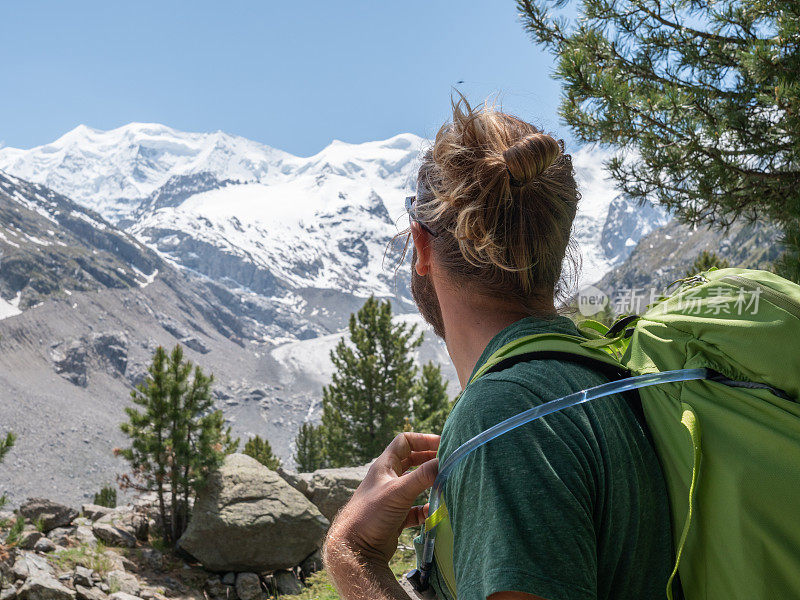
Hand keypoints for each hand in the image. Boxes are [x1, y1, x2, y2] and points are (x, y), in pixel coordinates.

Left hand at [325, 432, 439, 564]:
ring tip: (446, 485)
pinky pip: (415, 509)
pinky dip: (426, 510)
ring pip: (414, 485)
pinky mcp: (395, 518)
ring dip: (429, 484)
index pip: (404, 441)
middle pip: (411, 461)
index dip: (423, 440)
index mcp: (384, 466)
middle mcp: (387, 479)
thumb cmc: (371, 514)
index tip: (443, 445)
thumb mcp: (399, 491)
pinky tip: (434, 513)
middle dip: (429, 460)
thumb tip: (446, 461)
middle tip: (448, 462)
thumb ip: (423, 476)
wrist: (355, 550)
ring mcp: (391, 499)